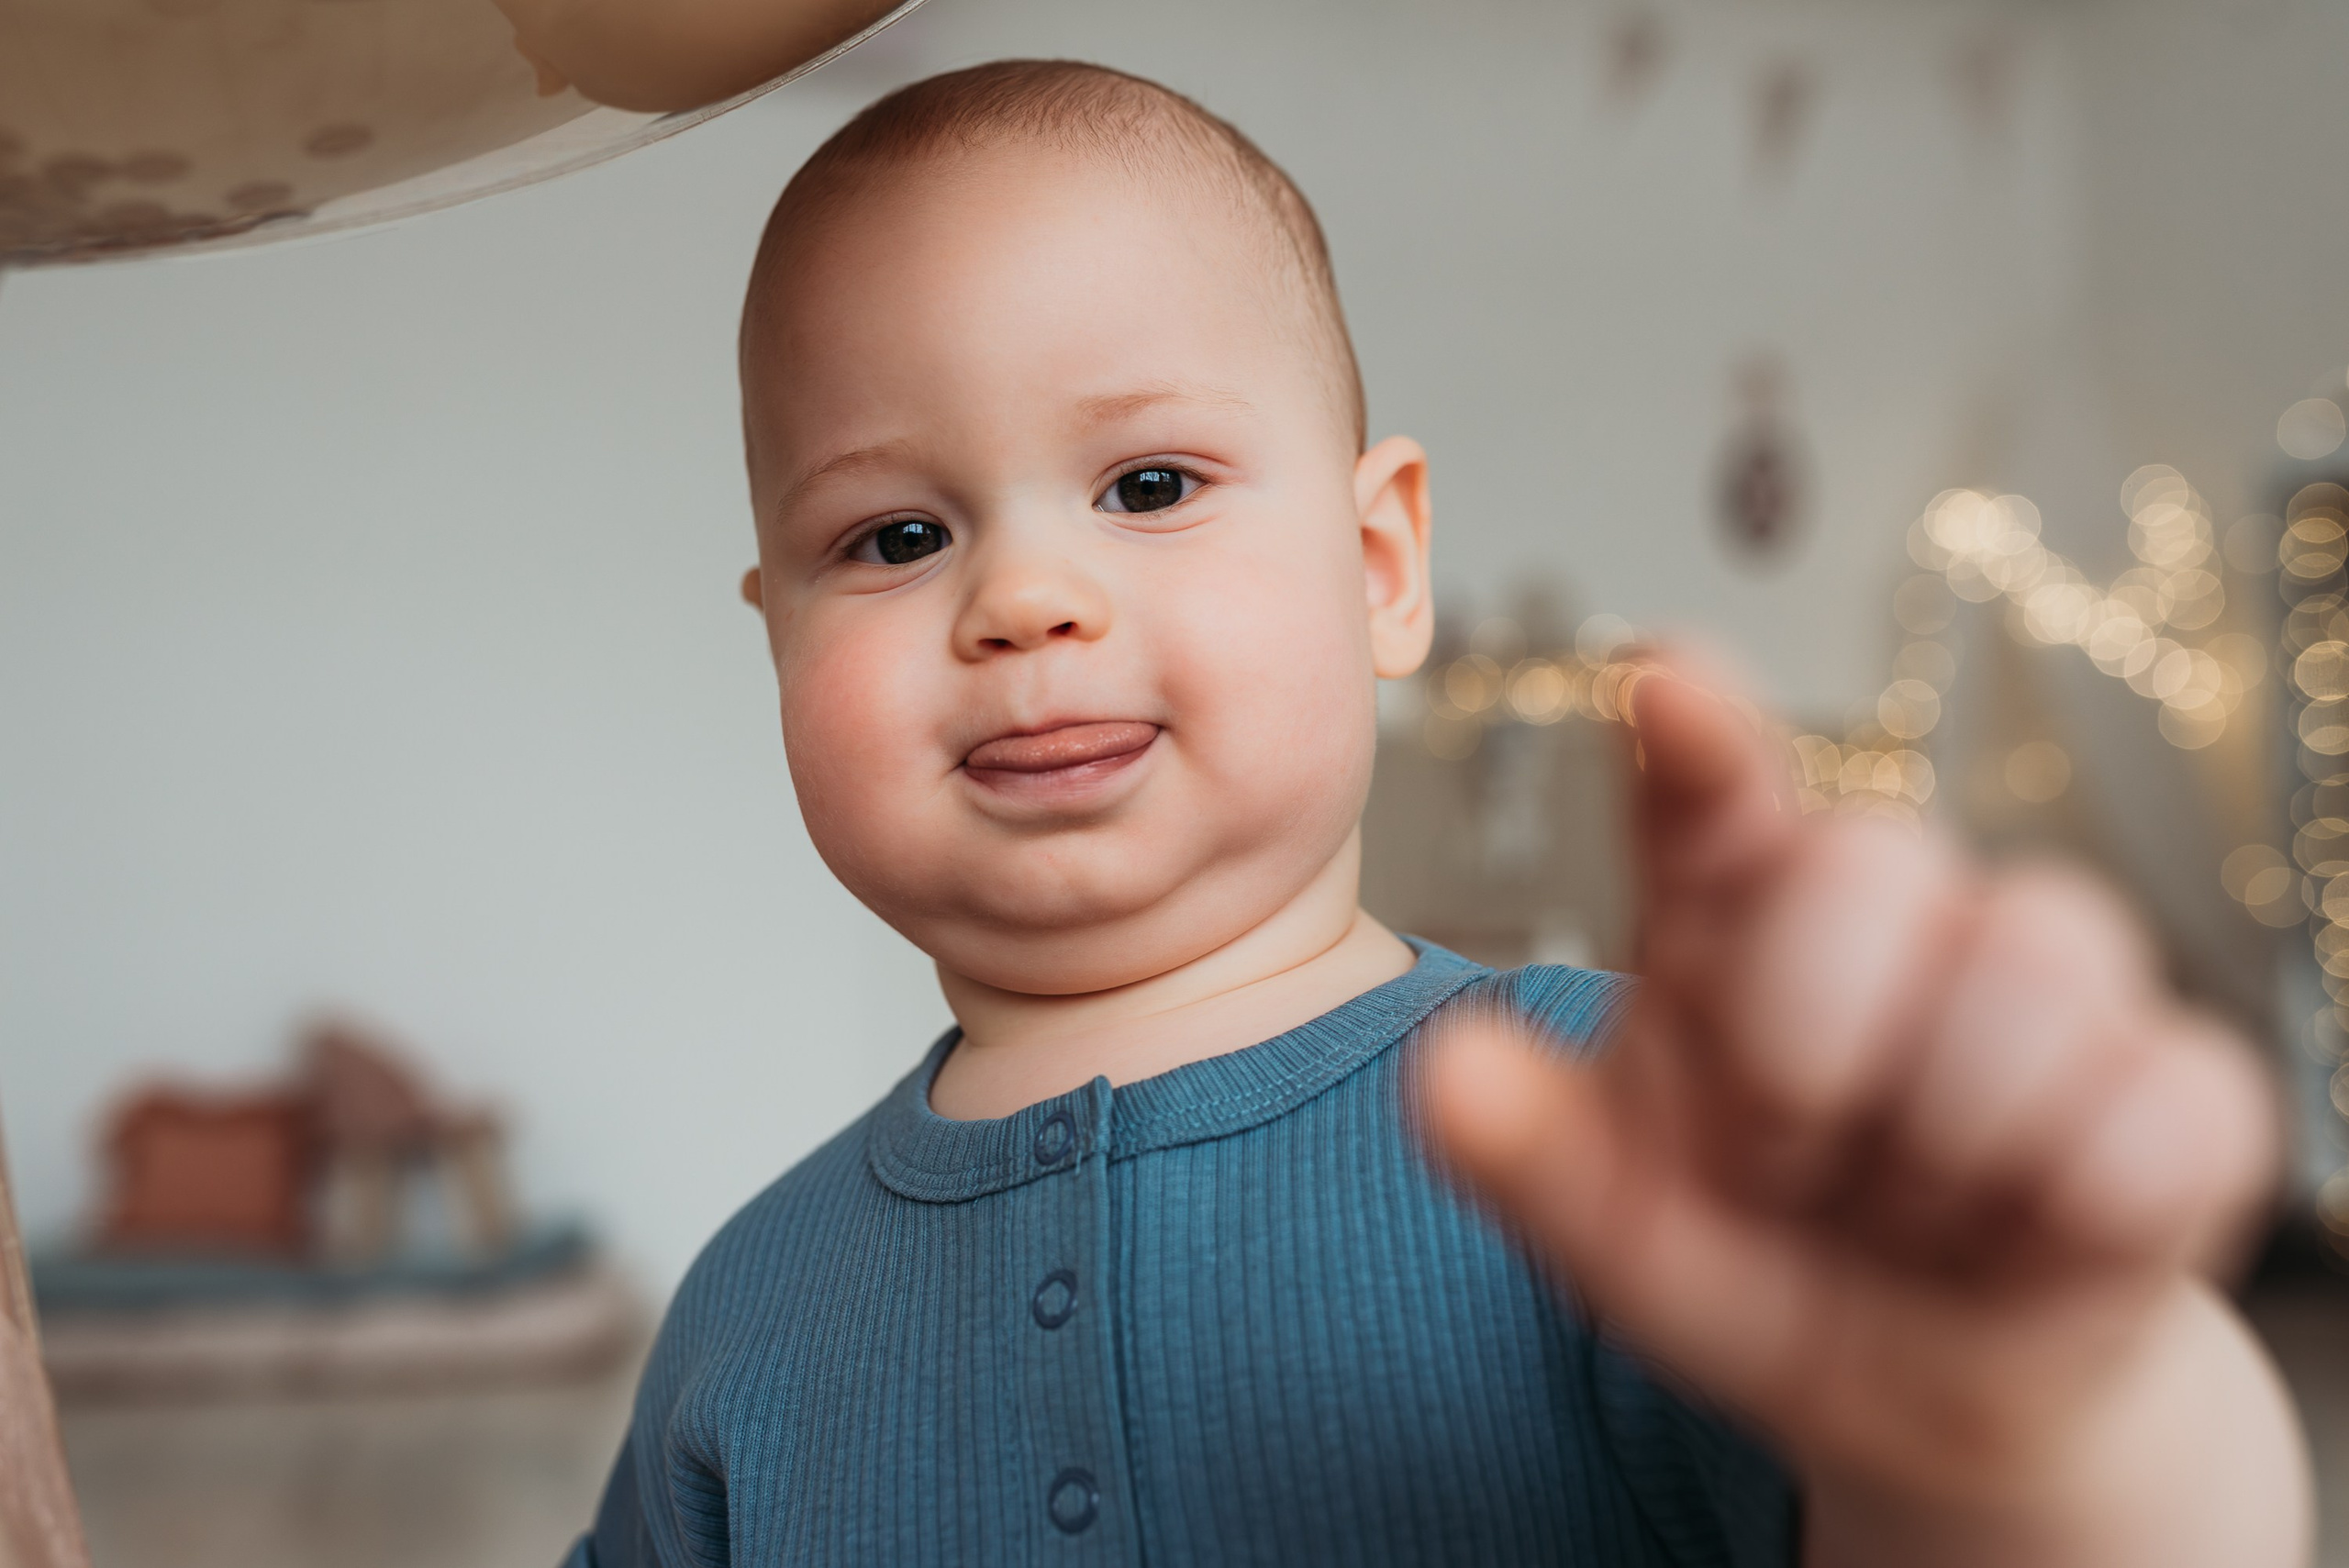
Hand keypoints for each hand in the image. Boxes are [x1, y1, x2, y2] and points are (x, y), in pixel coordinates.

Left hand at [1421, 656, 2304, 1565]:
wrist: (1928, 1398)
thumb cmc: (1757, 1261)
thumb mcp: (1620, 1230)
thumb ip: (1527, 1155)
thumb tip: (1445, 1076)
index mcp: (1729, 920)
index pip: (1711, 793)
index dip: (1700, 732)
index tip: (1663, 682)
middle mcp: (1892, 909)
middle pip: (1869, 863)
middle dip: (1805, 1051)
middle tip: (1780, 1167)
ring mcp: (2047, 978)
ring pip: (2036, 962)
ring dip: (1943, 1143)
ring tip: (1907, 1214)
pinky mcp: (2178, 1083)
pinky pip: (2162, 1103)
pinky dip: (2083, 1204)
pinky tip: (2032, 1239)